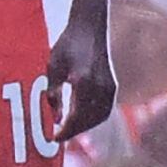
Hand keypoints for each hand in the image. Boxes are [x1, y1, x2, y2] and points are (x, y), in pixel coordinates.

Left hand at [42, 5, 115, 143]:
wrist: (89, 27)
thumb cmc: (67, 45)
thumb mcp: (53, 68)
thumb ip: (54, 94)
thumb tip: (57, 119)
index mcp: (83, 81)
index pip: (76, 117)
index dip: (65, 131)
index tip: (54, 139)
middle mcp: (100, 86)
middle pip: (88, 120)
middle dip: (74, 132)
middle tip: (59, 137)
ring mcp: (109, 86)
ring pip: (99, 117)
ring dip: (84, 127)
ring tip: (69, 130)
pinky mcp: (113, 85)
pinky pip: (105, 110)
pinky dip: (94, 119)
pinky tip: (82, 121)